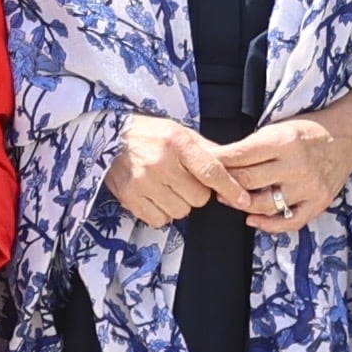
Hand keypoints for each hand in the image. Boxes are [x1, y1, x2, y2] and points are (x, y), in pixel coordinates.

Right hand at [109, 116, 240, 228]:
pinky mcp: (131, 197)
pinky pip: (160, 219)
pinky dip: (162, 212)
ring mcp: (144, 182)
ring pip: (181, 211)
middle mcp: (161, 162)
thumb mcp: (179, 131)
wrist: (107, 137)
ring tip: (167, 186)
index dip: (230, 189)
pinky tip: (155, 196)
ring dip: (179, 203)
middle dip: (197, 193)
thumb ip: (206, 149)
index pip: (211, 171)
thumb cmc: (148, 133)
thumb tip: (234, 164)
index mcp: (177, 143)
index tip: (244, 200)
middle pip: (198, 198)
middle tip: (183, 180)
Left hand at [215, 86, 351, 234]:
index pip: (241, 156)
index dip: (218, 162)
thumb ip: (254, 144)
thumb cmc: (307, 130)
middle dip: (225, 184)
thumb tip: (221, 159)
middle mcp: (296, 165)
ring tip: (230, 199)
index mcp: (284, 140)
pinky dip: (268, 224)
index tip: (205, 164)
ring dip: (241, 204)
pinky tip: (253, 219)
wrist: (345, 138)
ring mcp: (308, 187)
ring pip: (264, 204)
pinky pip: (289, 221)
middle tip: (212, 183)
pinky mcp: (318, 203)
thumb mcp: (279, 126)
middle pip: (248, 181)